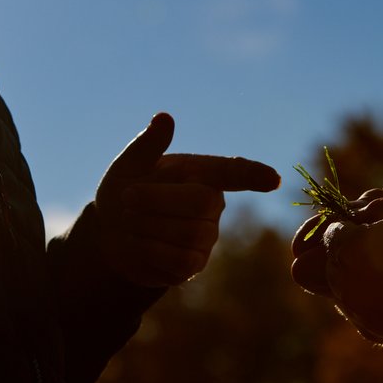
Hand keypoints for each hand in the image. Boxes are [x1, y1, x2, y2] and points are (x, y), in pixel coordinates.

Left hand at [95, 112, 279, 287]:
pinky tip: (139, 243)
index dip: (254, 174)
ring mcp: (206, 237)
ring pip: (190, 233)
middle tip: (127, 197)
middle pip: (202, 202)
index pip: (234, 172)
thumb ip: (147, 145)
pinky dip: (150, 250)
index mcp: (201, 173)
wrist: (109, 234)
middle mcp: (212, 204)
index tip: (273, 179)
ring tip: (131, 220)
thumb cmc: (125, 192)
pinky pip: (181, 260)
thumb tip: (164, 118)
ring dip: (148, 226)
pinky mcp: (194, 265)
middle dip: (158, 199)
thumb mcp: (129, 166)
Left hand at [291, 190, 382, 351]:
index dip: (341, 223)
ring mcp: (358, 313)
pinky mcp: (372, 332)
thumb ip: (366, 207)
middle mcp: (346, 287)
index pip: (326, 233)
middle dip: (333, 251)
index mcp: (350, 251)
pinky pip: (353, 306)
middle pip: (311, 266)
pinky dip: (365, 292)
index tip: (359, 222)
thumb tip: (342, 216)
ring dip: (347, 272)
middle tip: (364, 241)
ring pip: (332, 288)